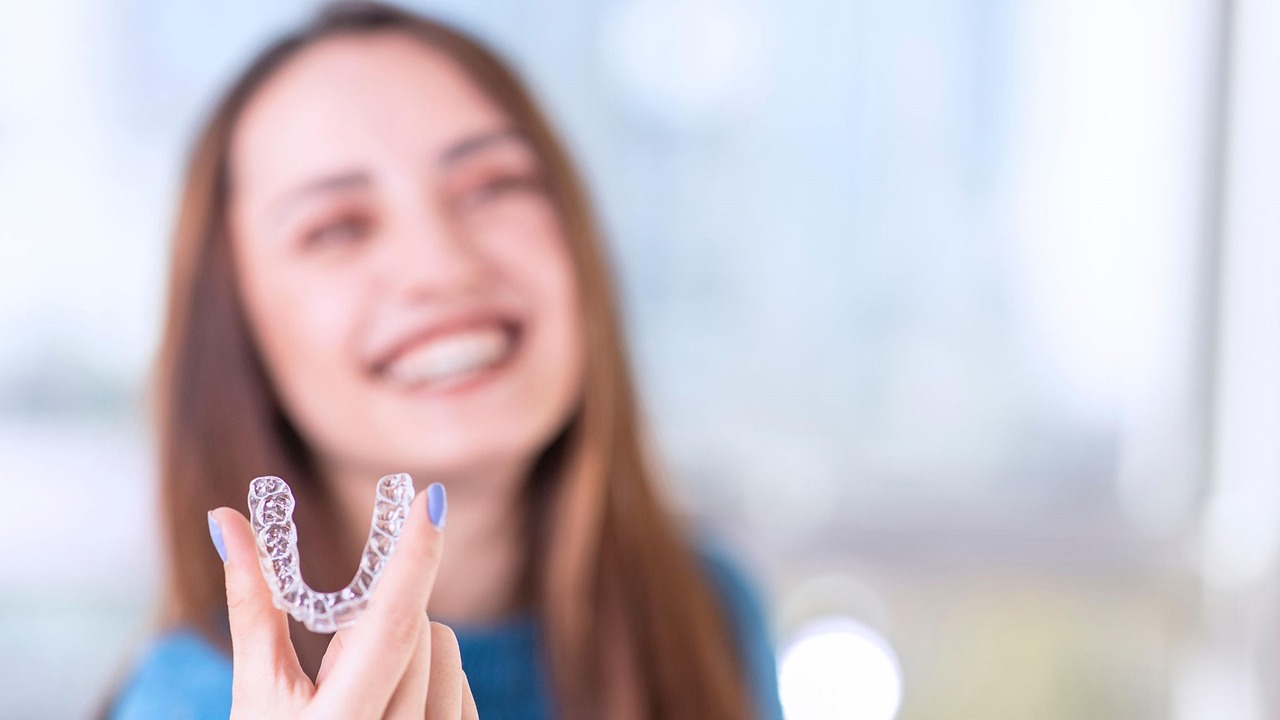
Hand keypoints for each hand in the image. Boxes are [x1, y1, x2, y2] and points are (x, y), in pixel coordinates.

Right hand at [208, 489, 478, 719]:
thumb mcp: (255, 689)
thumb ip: (252, 601)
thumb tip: (225, 517)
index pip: (390, 626)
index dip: (413, 558)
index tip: (432, 498)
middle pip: (419, 628)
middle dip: (381, 618)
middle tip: (338, 656)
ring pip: (447, 651)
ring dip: (411, 647)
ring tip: (362, 688)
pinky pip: (464, 686)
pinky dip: (434, 677)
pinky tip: (392, 705)